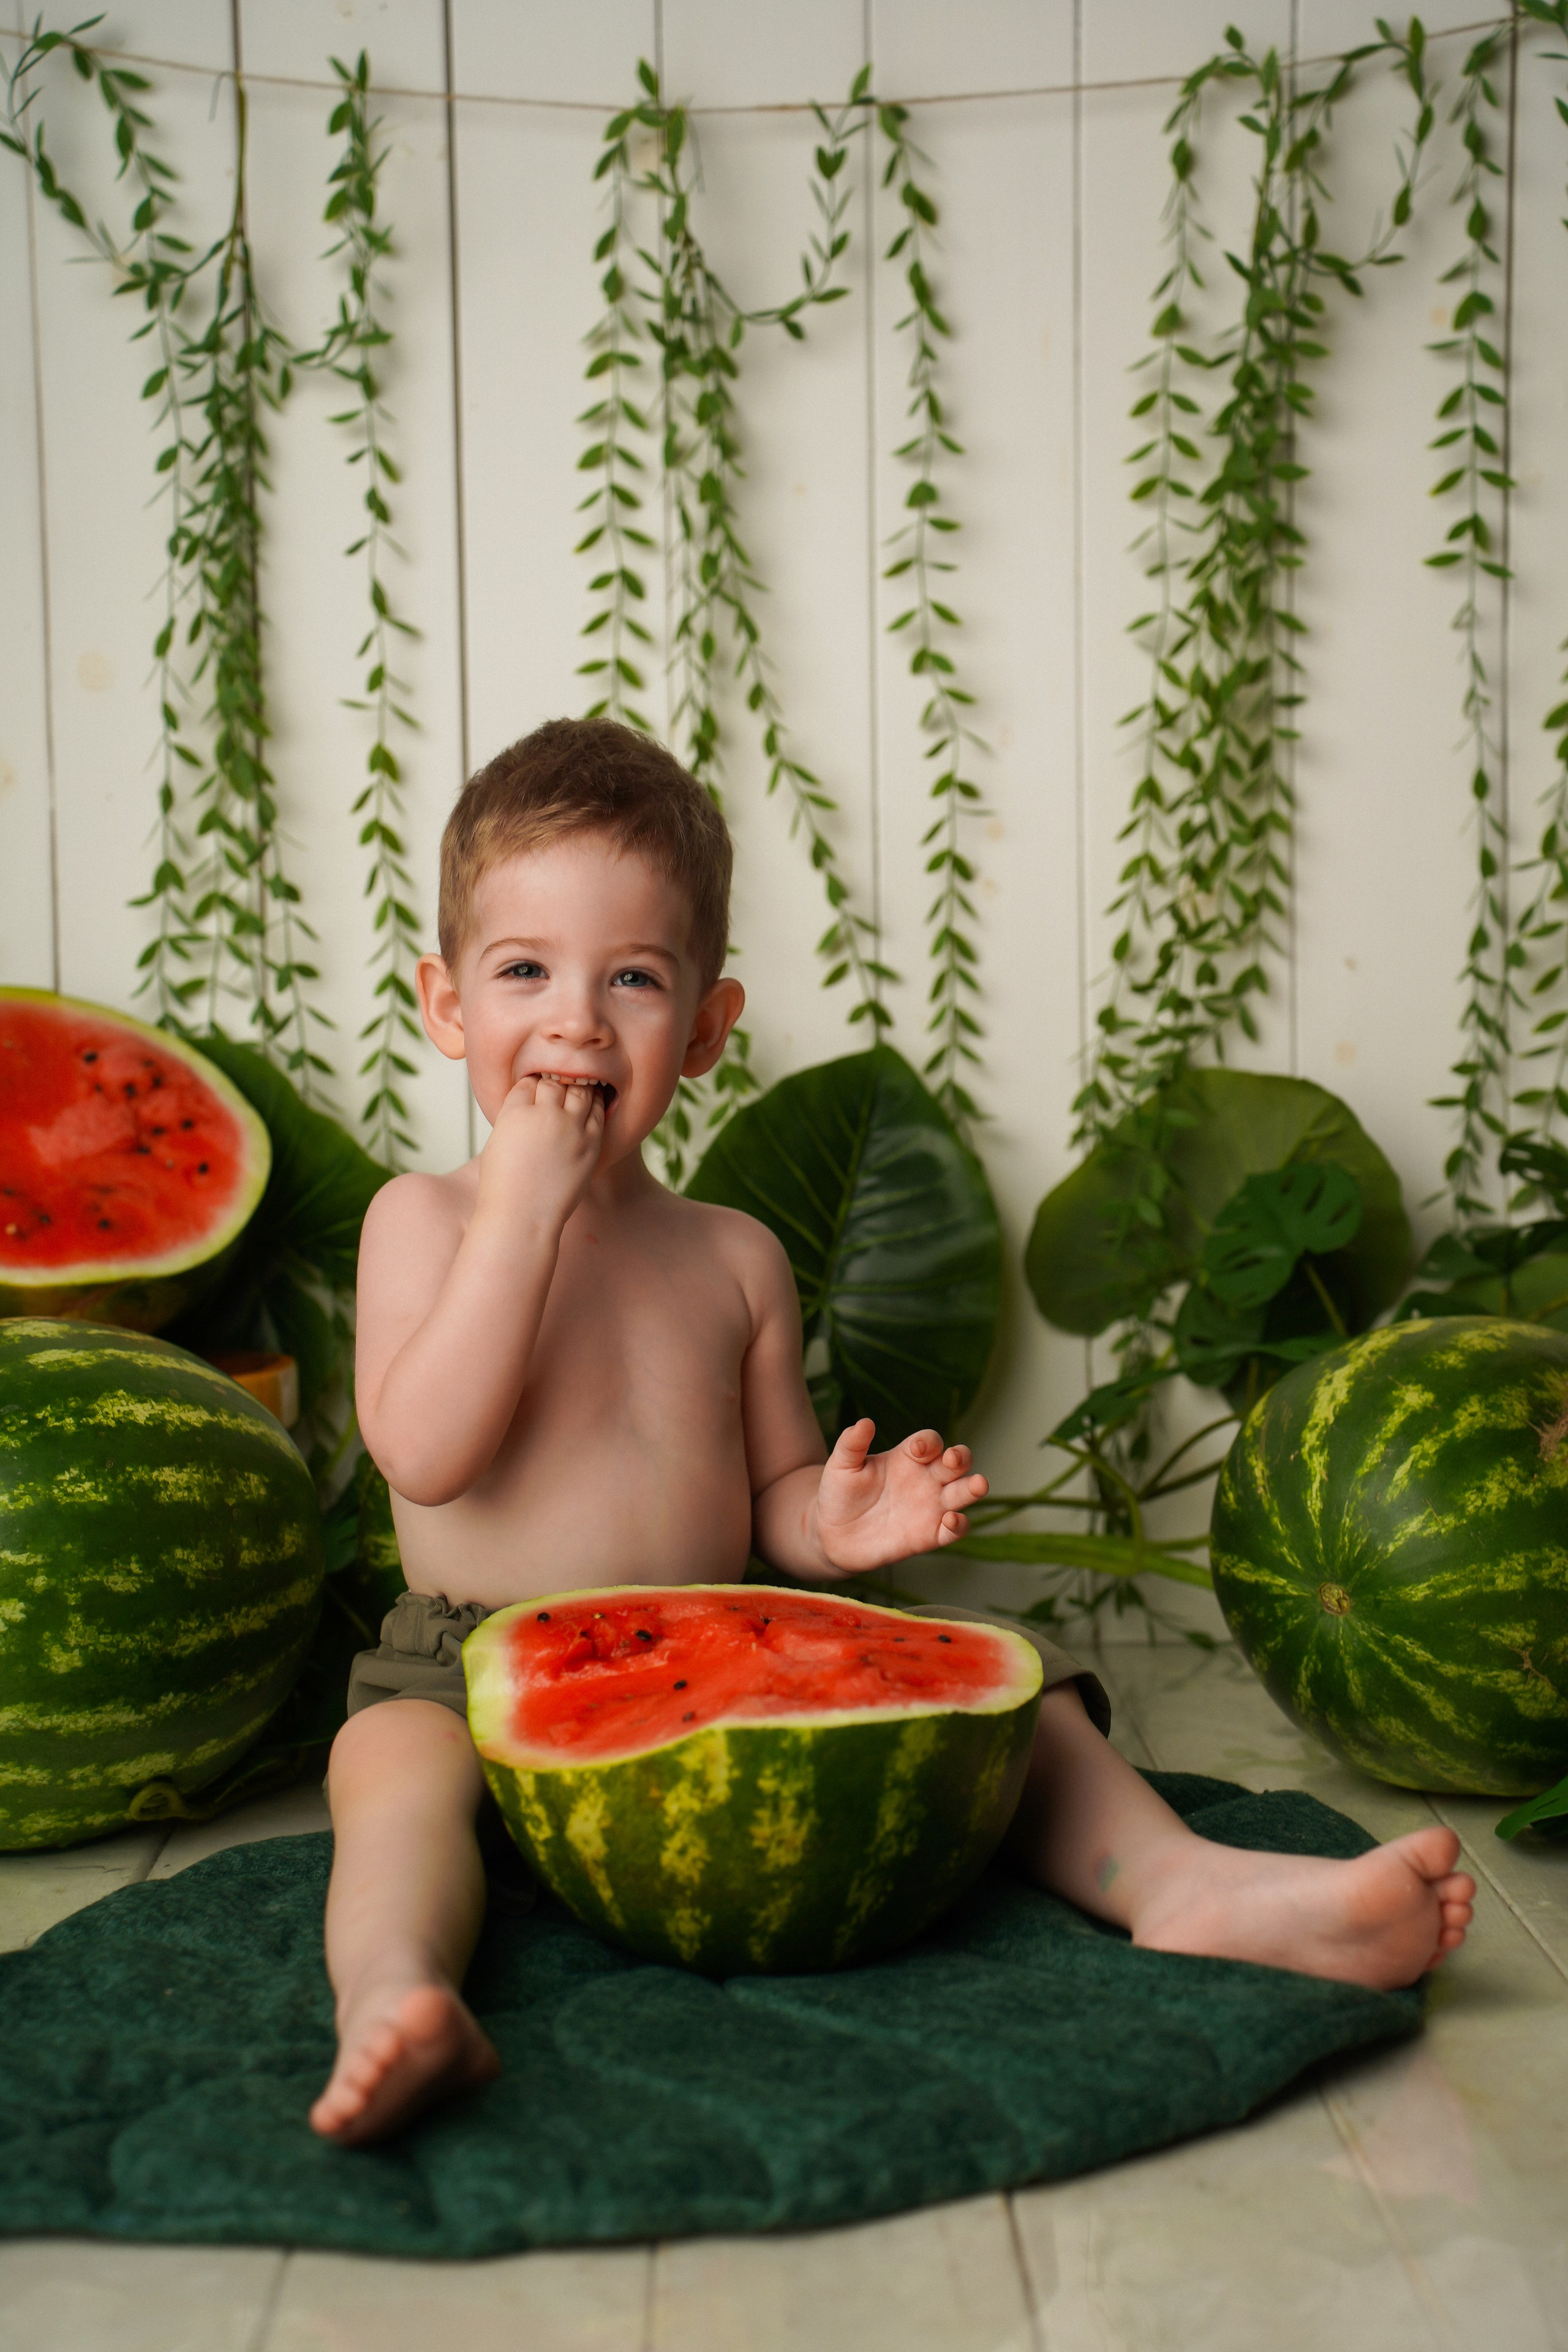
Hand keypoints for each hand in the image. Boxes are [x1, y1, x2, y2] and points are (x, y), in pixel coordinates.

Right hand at [474, 1073, 604, 1235]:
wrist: (523, 1216)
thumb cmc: (503, 1186)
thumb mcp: (497, 1143)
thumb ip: (513, 1118)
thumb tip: (528, 1106)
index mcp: (515, 1113)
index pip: (527, 1083)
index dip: (530, 1086)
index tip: (534, 1092)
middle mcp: (544, 1115)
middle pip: (553, 1084)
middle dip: (552, 1087)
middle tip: (555, 1092)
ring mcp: (570, 1128)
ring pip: (579, 1092)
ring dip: (576, 1089)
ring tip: (576, 1091)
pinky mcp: (590, 1143)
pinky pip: (597, 1112)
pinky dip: (594, 1104)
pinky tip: (591, 1105)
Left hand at [812, 1419, 987, 1573]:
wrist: (832, 1534)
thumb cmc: (839, 1494)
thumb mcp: (841, 1465)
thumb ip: (852, 1443)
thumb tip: (864, 1422)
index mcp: (908, 1458)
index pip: (931, 1442)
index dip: (929, 1442)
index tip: (915, 1449)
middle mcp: (926, 1479)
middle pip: (958, 1462)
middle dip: (962, 1457)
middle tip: (952, 1460)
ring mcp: (931, 1507)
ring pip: (964, 1492)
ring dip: (975, 1486)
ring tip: (979, 1484)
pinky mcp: (930, 1535)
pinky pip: (955, 1529)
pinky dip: (960, 1525)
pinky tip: (950, 1520)